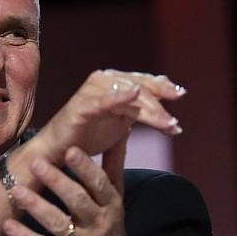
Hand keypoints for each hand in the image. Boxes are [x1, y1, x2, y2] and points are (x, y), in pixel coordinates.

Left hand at [2, 142, 139, 235]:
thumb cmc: (109, 230)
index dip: (85, 166)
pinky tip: (8, 225)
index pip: (99, 183)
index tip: (69, 148)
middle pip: (78, 200)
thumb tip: (120, 129)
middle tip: (36, 163)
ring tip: (15, 190)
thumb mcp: (117, 199)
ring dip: (36, 206)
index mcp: (111, 205)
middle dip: (57, 181)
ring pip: (58, 224)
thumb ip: (114, 165)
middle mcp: (99, 224)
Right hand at [33, 69, 184, 164]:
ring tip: (165, 124)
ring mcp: (91, 93)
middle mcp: (102, 82)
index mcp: (112, 84)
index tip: (180, 96)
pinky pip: (103, 100)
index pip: (143, 81)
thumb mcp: (119, 122)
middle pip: (139, 88)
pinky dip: (118, 96)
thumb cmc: (85, 138)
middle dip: (160, 104)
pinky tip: (134, 94)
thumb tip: (166, 105)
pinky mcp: (80, 107)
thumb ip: (139, 110)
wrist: (56, 154)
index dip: (162, 87)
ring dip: (149, 110)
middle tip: (175, 123)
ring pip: (128, 97)